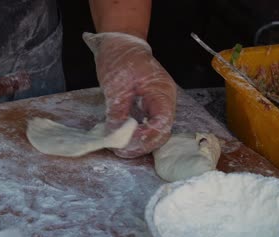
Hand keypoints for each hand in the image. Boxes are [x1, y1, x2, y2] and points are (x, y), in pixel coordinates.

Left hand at [83, 32, 176, 157]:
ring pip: (155, 131)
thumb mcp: (116, 86)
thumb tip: (115, 136)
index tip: (126, 146)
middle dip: (142, 145)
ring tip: (119, 148)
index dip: (146, 138)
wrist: (120, 43)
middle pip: (161, 131)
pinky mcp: (148, 106)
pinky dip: (136, 134)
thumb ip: (117, 112)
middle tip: (120, 151)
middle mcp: (164, 100)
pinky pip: (147, 125)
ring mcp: (157, 103)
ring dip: (139, 142)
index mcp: (162, 92)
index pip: (162, 123)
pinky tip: (122, 138)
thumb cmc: (120, 59)